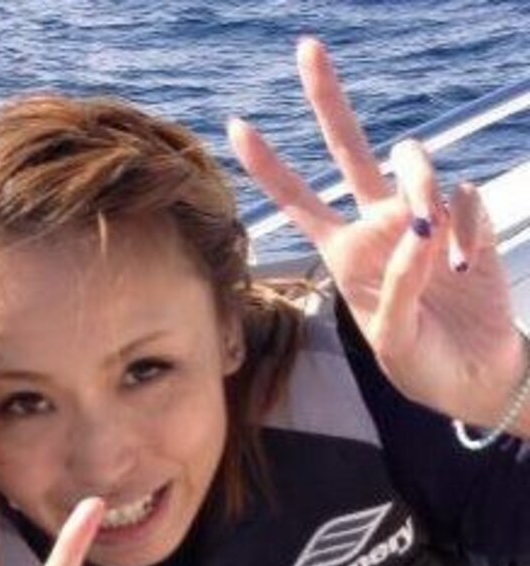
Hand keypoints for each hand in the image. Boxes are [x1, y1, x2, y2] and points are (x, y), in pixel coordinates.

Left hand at [229, 37, 524, 425]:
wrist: (471, 373)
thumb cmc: (419, 361)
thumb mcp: (391, 335)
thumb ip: (398, 282)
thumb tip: (420, 226)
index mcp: (344, 252)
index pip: (300, 201)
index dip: (269, 167)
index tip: (237, 126)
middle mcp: (377, 225)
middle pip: (349, 149)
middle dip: (328, 100)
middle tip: (307, 48)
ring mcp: (421, 218)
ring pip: (414, 163)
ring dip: (421, 186)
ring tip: (432, 239)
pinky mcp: (465, 220)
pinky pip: (464, 195)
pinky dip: (464, 226)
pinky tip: (462, 267)